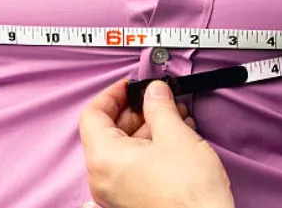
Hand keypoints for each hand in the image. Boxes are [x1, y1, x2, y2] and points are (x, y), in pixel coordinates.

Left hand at [79, 79, 234, 207]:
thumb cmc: (188, 192)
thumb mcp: (175, 135)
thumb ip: (159, 106)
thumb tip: (154, 91)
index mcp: (104, 159)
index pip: (93, 115)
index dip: (113, 94)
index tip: (131, 85)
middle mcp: (103, 178)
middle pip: (108, 132)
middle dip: (136, 111)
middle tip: (159, 98)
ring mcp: (116, 192)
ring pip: (123, 149)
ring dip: (148, 128)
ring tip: (176, 117)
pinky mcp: (131, 200)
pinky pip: (133, 165)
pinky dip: (149, 148)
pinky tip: (176, 138)